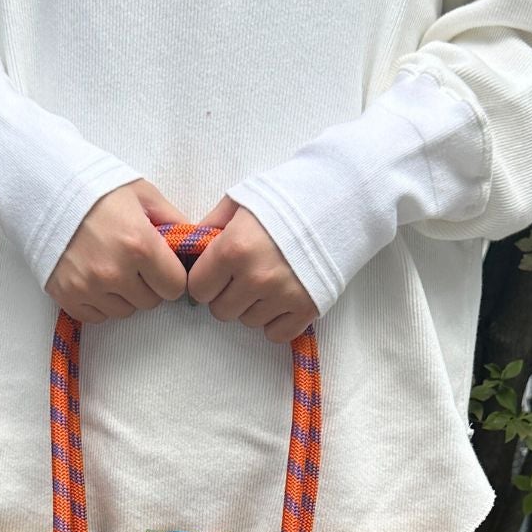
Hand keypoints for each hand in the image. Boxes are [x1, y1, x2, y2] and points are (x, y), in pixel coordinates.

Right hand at [44, 179, 190, 322]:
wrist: (44, 188)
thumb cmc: (96, 188)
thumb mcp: (143, 194)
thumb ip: (173, 221)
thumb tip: (194, 244)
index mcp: (140, 246)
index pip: (175, 287)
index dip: (171, 276)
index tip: (162, 265)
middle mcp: (115, 272)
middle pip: (150, 302)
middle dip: (148, 285)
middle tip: (134, 262)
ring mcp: (88, 287)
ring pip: (124, 312)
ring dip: (124, 295)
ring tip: (111, 266)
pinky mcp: (66, 296)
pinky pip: (96, 316)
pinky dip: (99, 303)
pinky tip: (94, 278)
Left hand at [185, 198, 318, 342]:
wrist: (340, 201)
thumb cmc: (287, 197)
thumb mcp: (240, 201)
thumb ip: (211, 226)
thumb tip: (191, 248)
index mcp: (233, 249)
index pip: (198, 289)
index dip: (206, 281)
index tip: (218, 273)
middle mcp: (255, 277)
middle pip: (221, 311)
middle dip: (227, 296)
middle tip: (244, 276)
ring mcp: (282, 296)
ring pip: (249, 322)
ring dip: (253, 307)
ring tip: (269, 281)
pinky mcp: (307, 309)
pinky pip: (276, 334)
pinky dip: (276, 321)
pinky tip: (282, 299)